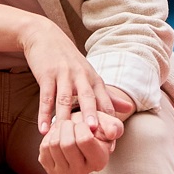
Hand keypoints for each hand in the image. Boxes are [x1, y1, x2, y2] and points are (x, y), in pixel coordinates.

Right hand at [20, 20, 136, 173]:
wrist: (45, 37)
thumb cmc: (70, 61)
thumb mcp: (90, 75)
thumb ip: (108, 94)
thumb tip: (130, 109)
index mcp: (94, 79)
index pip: (104, 100)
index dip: (109, 117)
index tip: (113, 136)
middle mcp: (80, 76)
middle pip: (87, 97)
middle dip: (91, 113)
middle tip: (93, 131)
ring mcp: (63, 75)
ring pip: (63, 99)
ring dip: (64, 117)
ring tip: (64, 135)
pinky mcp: (46, 75)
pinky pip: (45, 97)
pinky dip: (43, 114)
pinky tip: (43, 129)